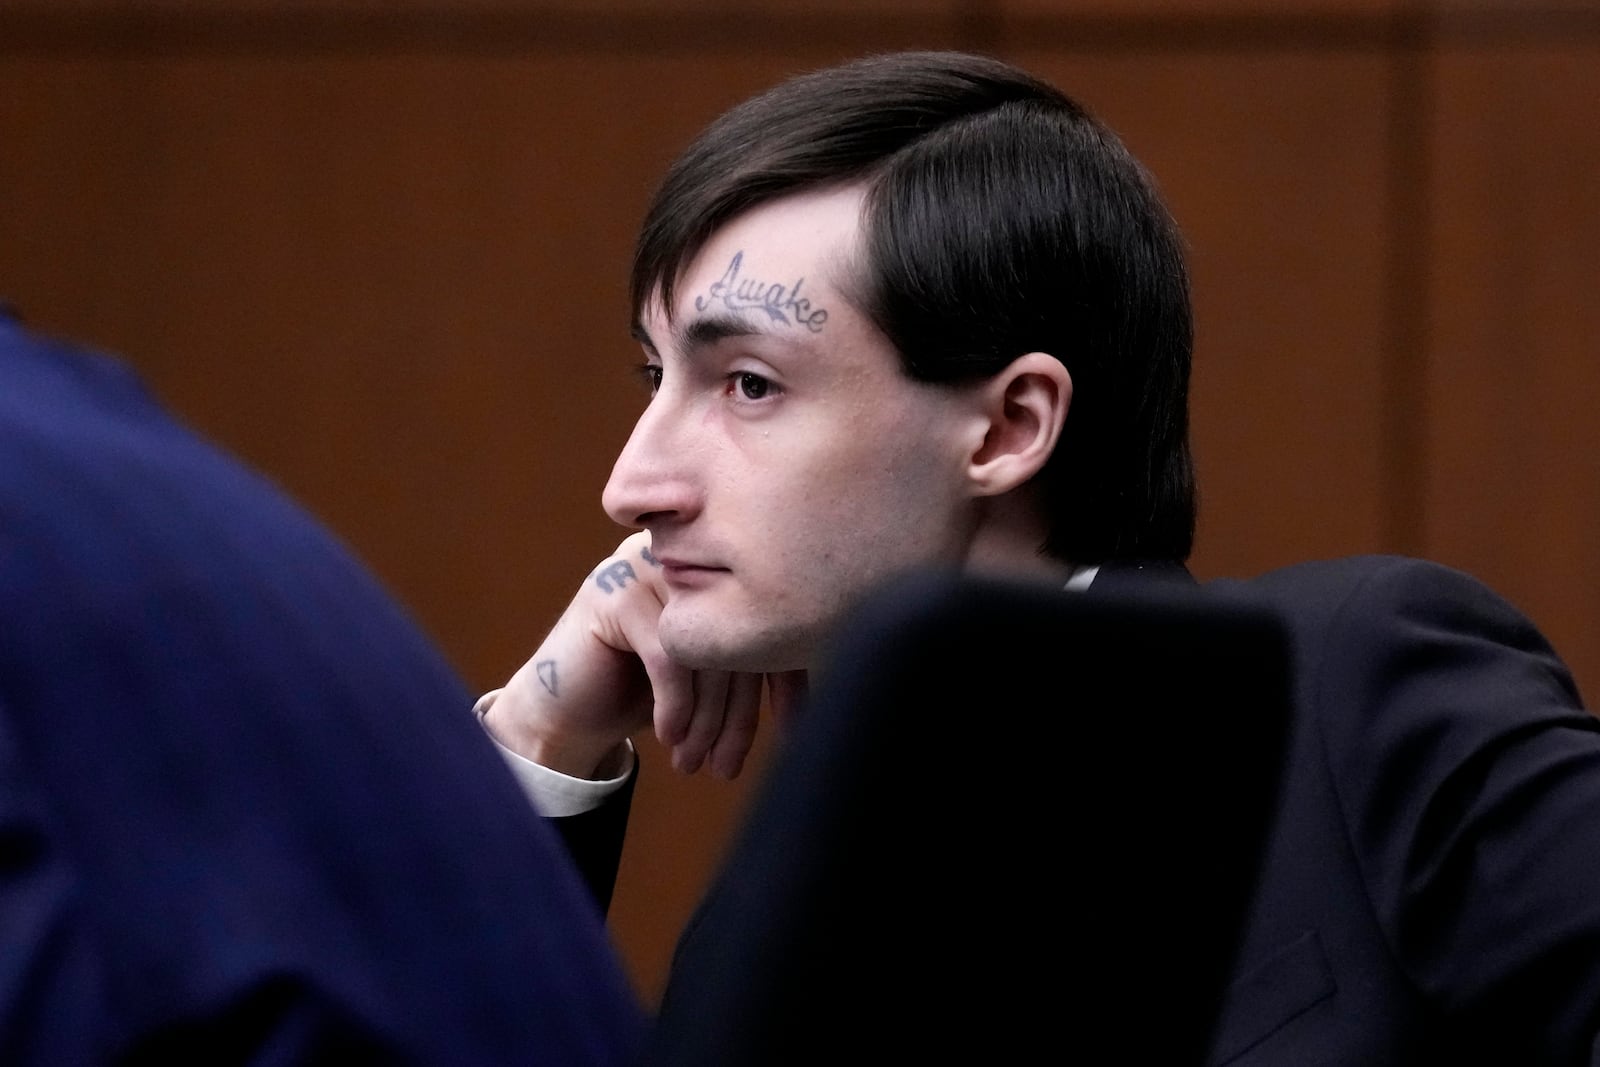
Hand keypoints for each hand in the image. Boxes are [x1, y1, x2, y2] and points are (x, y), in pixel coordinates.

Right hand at [486, 532, 804, 779]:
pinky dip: (675, 705)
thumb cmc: (649, 694)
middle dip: (738, 714)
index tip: (793, 736)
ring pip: (704, 647)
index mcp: (721, 566)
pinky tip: (670, 738)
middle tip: (730, 766)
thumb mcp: (714, 679)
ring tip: (699, 763)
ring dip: (706, 719)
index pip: (768, 621)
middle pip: (738, 635)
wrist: (568, 709)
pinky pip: (667, 654)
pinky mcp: (613, 591)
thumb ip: (759, 665)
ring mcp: (647, 566)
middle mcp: (688, 557)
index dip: (785, 683)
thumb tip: (837, 700)